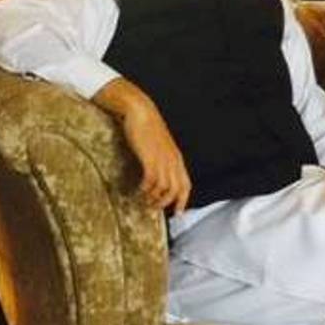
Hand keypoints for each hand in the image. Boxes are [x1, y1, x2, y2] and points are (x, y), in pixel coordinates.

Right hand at [93, 78, 191, 213]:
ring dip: (154, 198)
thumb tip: (156, 176)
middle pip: (177, 189)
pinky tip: (138, 189)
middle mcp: (173, 160)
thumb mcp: (158, 147)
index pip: (186, 184)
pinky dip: (146, 189)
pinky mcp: (150, 157)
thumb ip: (160, 160)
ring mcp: (163, 159)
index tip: (176, 213)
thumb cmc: (147, 128)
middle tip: (153, 208)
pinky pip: (152, 180)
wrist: (141, 111)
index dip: (183, 201)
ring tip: (143, 199)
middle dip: (166, 203)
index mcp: (177, 158)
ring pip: (165, 188)